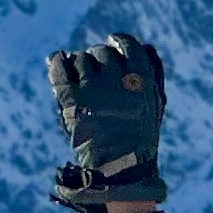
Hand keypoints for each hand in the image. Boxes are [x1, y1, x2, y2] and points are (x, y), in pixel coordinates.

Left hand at [45, 34, 169, 212]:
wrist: (119, 170)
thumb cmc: (140, 138)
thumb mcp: (155, 106)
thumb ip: (153, 75)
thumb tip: (146, 46)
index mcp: (142, 79)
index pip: (128, 44)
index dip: (120, 41)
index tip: (113, 43)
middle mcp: (118, 79)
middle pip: (103, 52)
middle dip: (100, 59)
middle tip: (99, 73)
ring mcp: (93, 88)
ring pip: (82, 60)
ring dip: (81, 67)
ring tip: (85, 83)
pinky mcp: (71, 99)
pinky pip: (59, 67)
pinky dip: (58, 62)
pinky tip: (58, 62)